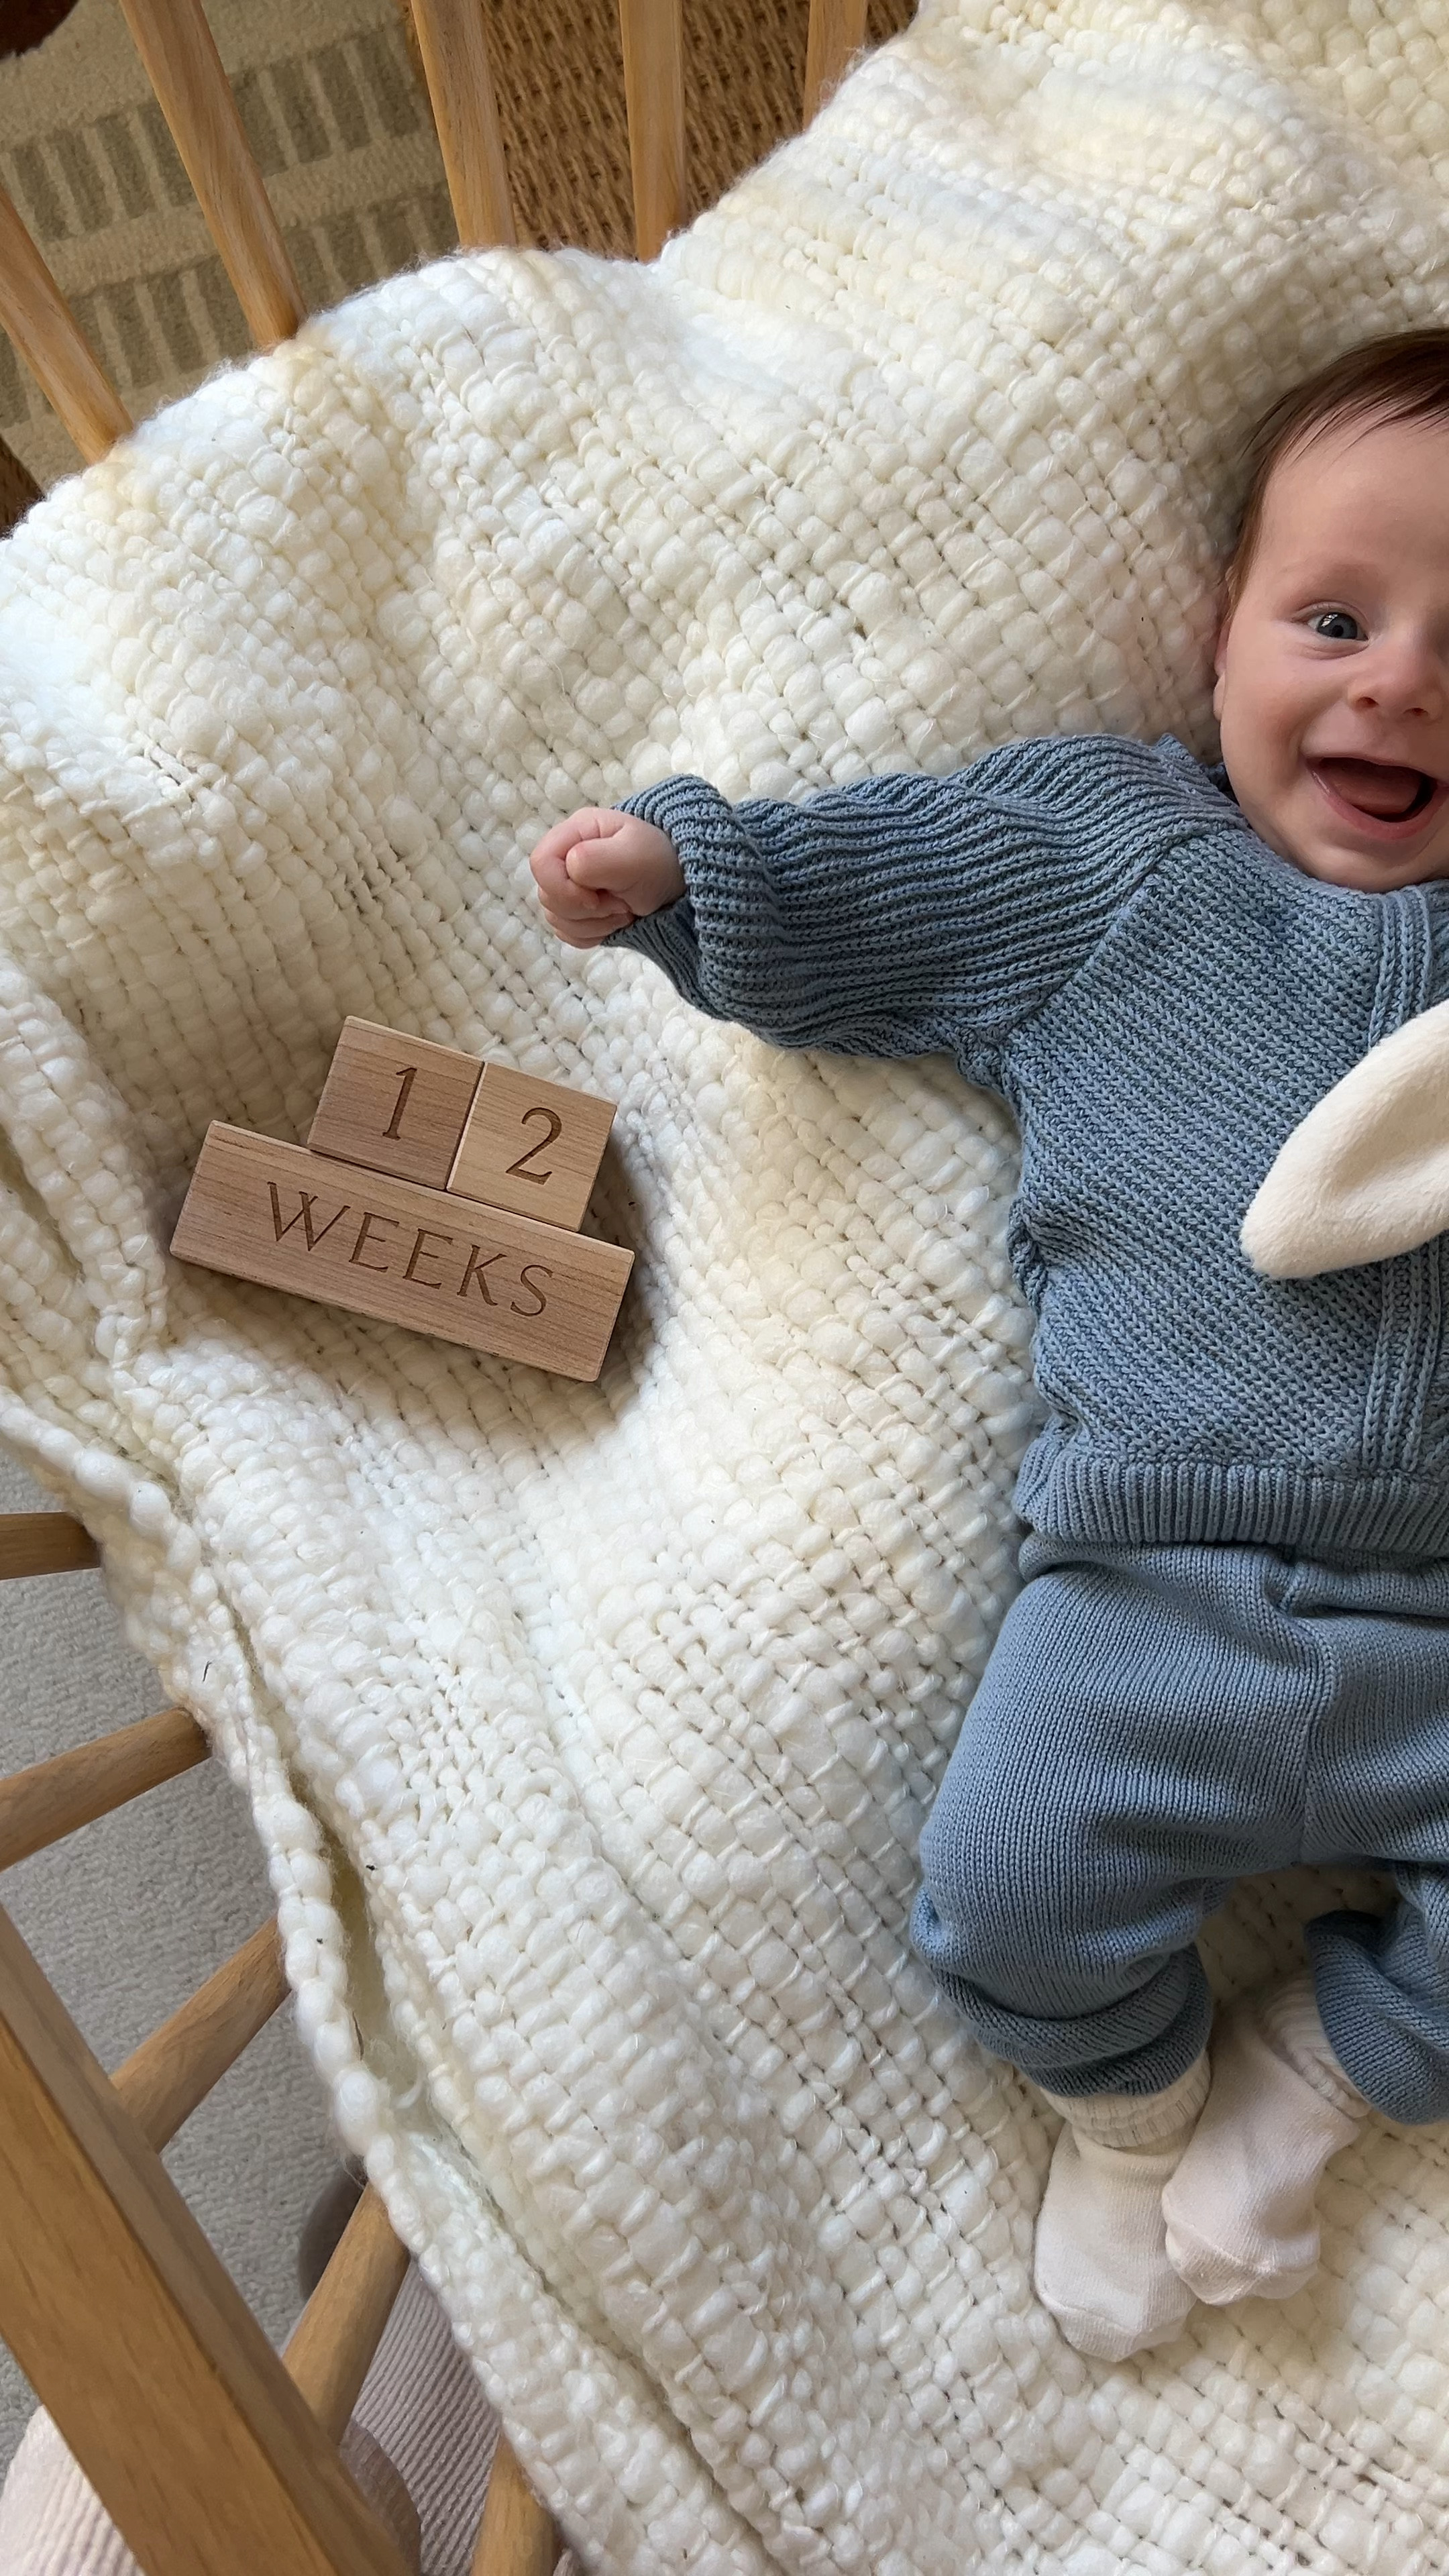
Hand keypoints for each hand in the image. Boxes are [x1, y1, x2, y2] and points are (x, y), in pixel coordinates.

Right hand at [529, 807, 684, 947]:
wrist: (678, 883)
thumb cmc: (659, 862)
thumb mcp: (634, 855)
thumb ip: (596, 859)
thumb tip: (570, 870)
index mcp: (575, 833)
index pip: (540, 863)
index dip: (562, 888)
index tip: (597, 898)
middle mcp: (566, 856)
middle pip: (547, 895)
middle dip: (585, 910)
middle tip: (620, 903)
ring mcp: (569, 884)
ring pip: (555, 917)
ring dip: (592, 924)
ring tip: (623, 911)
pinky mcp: (577, 909)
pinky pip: (566, 932)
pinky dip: (591, 934)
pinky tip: (614, 922)